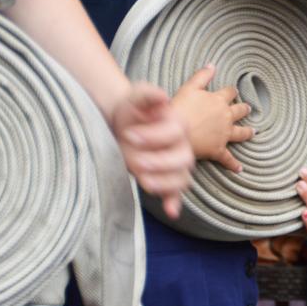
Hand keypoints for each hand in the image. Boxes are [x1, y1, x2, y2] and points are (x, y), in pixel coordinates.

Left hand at [112, 83, 194, 218]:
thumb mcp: (137, 95)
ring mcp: (175, 164)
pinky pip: (176, 193)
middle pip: (183, 158)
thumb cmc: (132, 110)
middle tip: (135, 160)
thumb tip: (162, 97)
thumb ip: (148, 94)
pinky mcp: (165, 178)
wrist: (122, 124)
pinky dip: (174, 202)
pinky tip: (170, 211)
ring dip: (164, 183)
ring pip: (181, 179)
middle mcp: (181, 146)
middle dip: (159, 162)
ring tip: (143, 180)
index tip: (129, 134)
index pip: (175, 132)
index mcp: (178, 124)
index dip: (153, 135)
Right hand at [170, 64, 252, 170]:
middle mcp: (225, 117)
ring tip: (254, 132)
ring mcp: (224, 134)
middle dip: (244, 109)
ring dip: (247, 132)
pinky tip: (240, 168)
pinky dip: (234, 164)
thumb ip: (202, 76)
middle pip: (239, 111)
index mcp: (218, 101)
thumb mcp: (189, 87)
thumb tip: (212, 65)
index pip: (229, 93)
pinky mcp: (218, 150)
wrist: (175, 133)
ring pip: (241, 133)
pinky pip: (228, 158)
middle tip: (249, 109)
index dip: (231, 91)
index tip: (233, 91)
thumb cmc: (179, 110)